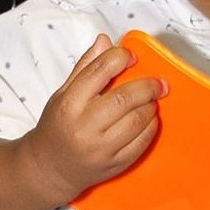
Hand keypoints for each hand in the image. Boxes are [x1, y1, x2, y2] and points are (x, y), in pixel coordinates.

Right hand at [25, 34, 166, 203]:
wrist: (50, 169)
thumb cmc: (58, 125)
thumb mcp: (63, 92)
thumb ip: (86, 66)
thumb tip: (106, 40)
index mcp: (70, 103)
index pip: (99, 71)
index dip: (120, 57)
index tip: (131, 56)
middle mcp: (84, 126)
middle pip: (124, 99)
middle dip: (147, 86)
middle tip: (159, 82)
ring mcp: (100, 149)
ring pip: (137, 121)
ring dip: (150, 106)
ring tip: (152, 100)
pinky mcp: (114, 165)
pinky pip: (141, 144)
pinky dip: (151, 127)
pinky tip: (149, 118)